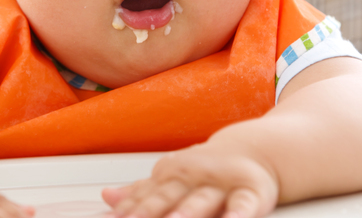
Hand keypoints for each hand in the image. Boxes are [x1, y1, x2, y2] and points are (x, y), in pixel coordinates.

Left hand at [102, 139, 278, 217]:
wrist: (254, 150)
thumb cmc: (206, 171)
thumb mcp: (173, 177)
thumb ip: (142, 191)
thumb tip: (106, 197)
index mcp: (172, 175)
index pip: (146, 197)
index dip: (128, 211)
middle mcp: (194, 178)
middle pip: (169, 197)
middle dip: (149, 212)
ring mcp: (221, 184)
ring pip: (203, 200)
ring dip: (188, 212)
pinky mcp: (251, 192)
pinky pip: (244, 204)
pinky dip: (238, 214)